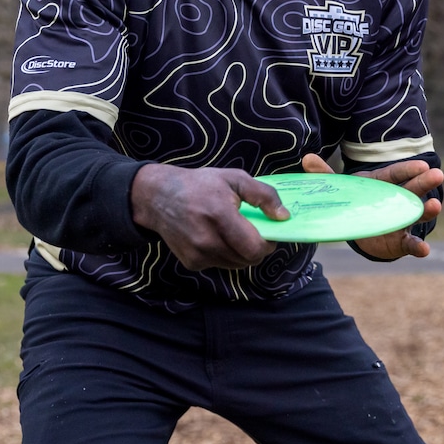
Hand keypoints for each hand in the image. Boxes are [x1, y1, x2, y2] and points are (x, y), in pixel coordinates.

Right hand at [130, 163, 288, 269]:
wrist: (159, 197)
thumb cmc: (199, 184)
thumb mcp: (234, 178)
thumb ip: (263, 195)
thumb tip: (283, 216)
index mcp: (220, 216)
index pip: (254, 248)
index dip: (268, 244)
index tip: (269, 233)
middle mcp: (207, 240)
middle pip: (248, 260)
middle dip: (257, 248)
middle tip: (254, 233)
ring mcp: (198, 254)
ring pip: (236, 265)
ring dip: (242, 253)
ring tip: (234, 233)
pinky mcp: (191, 263)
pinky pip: (220, 265)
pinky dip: (225, 255)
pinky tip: (216, 237)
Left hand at [300, 152, 442, 259]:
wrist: (360, 229)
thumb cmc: (355, 202)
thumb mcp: (341, 189)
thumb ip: (325, 176)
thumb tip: (307, 159)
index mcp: (383, 184)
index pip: (397, 174)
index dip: (409, 169)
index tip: (423, 163)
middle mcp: (397, 200)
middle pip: (412, 190)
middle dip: (424, 183)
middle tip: (438, 175)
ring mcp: (402, 220)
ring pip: (417, 214)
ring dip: (427, 211)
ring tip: (436, 206)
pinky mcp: (400, 241)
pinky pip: (410, 244)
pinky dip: (418, 247)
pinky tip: (424, 249)